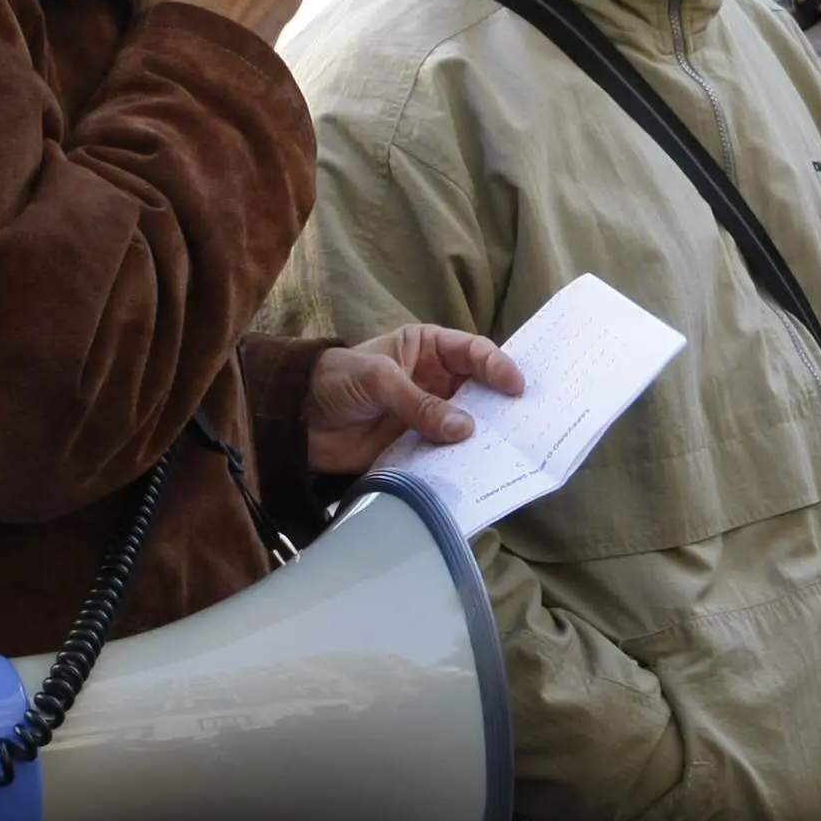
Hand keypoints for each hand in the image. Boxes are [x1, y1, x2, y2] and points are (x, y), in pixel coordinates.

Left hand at [312, 323, 524, 478]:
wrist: (294, 421)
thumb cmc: (335, 380)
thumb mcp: (378, 379)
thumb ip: (419, 403)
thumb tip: (465, 429)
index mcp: (427, 349)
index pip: (472, 352)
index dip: (496, 366)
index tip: (514, 386)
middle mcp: (434, 381)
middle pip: (478, 391)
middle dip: (500, 405)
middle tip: (525, 421)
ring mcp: (427, 416)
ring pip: (466, 425)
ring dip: (484, 437)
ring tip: (509, 450)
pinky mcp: (416, 448)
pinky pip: (445, 454)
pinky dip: (460, 462)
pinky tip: (477, 471)